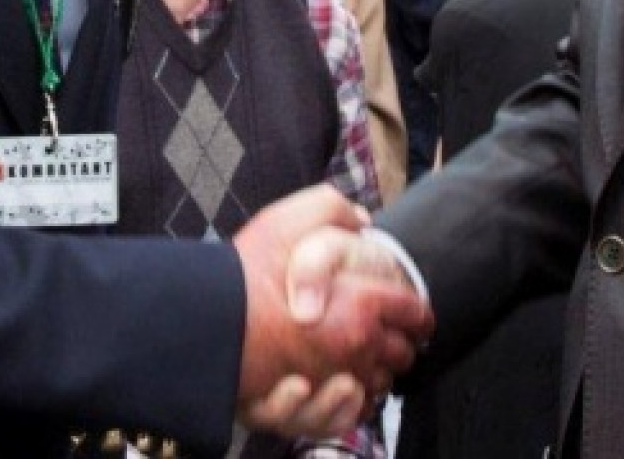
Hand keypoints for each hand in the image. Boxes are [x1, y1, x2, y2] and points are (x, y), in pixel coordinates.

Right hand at [232, 187, 431, 437]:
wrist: (208, 323)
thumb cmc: (247, 274)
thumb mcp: (289, 220)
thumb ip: (333, 210)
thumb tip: (362, 220)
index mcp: (363, 305)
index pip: (414, 312)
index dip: (415, 309)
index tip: (410, 310)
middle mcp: (358, 347)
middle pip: (402, 353)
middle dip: (399, 342)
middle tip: (386, 333)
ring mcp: (336, 381)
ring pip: (378, 384)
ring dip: (374, 372)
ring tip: (360, 357)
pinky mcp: (314, 408)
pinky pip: (348, 413)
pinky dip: (349, 402)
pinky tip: (339, 382)